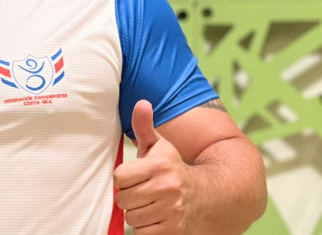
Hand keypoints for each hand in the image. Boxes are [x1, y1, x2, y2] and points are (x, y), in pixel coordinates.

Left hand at [113, 101, 192, 234]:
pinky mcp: (173, 231)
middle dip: (129, 197)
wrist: (206, 196)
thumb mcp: (160, 147)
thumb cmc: (173, 169)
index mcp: (160, 166)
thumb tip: (141, 103)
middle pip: (123, 200)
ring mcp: (171, 212)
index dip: (124, 178)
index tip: (136, 177)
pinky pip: (142, 233)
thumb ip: (145, 126)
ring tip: (150, 204)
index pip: (119, 177)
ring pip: (131, 218)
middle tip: (143, 191)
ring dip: (137, 213)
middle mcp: (167, 188)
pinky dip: (145, 228)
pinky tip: (156, 217)